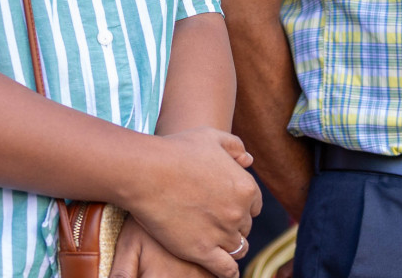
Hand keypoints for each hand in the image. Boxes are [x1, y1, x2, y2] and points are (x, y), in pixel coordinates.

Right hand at [123, 127, 260, 277]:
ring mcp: (221, 233)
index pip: (254, 204)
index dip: (241, 205)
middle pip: (245, 226)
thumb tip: (248, 160)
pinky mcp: (203, 251)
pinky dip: (228, 272)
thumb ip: (234, 146)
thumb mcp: (210, 136)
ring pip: (237, 248)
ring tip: (216, 244)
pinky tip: (224, 272)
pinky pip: (226, 270)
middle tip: (214, 221)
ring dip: (230, 246)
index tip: (226, 206)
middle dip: (233, 224)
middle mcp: (238, 212)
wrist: (147, 172)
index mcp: (245, 187)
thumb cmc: (176, 150)